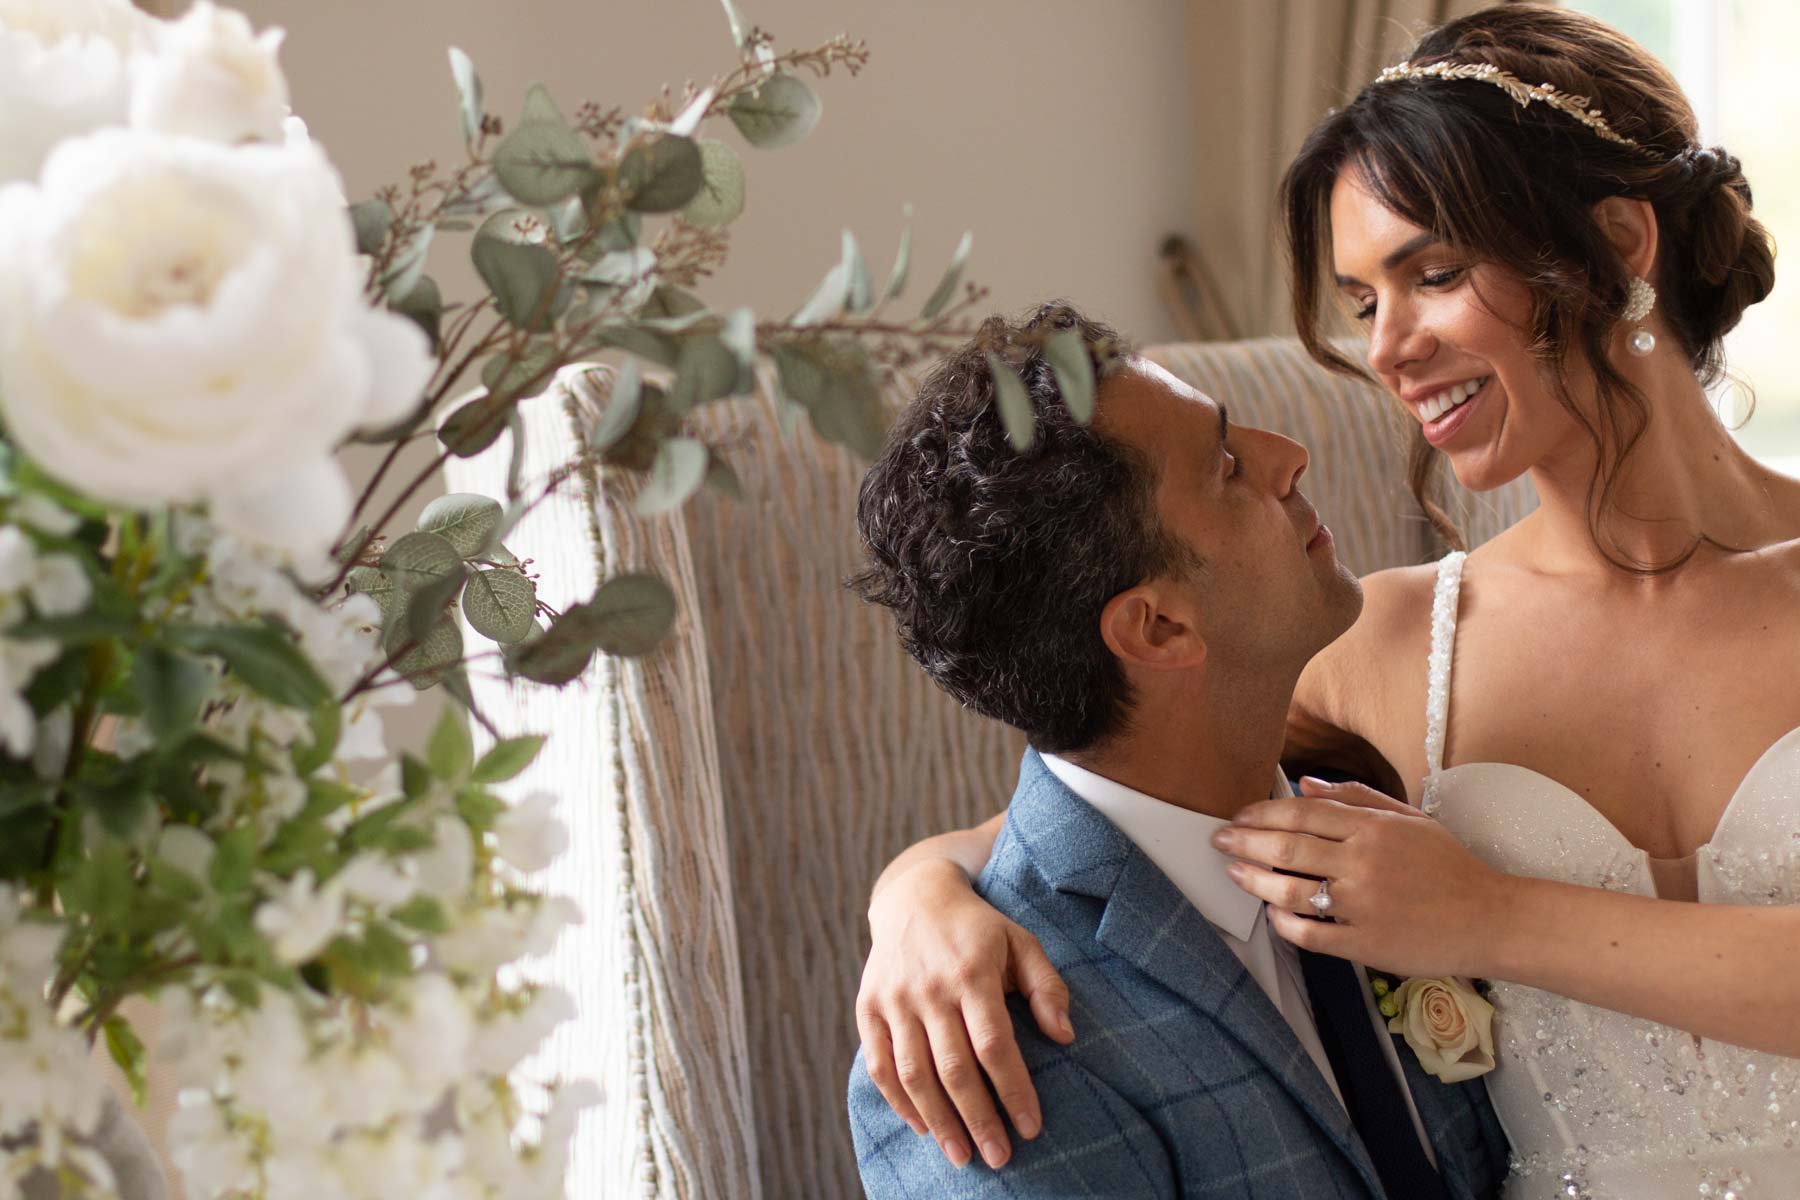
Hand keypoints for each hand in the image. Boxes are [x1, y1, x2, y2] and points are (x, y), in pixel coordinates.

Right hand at [857, 857, 1073, 1169]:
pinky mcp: (869, 1007)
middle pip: (955, 1068)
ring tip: (961, 1155)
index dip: (1013, 1090)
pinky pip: (880, 1064)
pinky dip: (899, 1101)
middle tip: (999, 1156)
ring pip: (915, 1074)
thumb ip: (1047, 988)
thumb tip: (1065, 1037)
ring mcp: (894, 999)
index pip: (994, 1045)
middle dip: (979, 1119)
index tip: (1031, 1126)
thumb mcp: (1022, 943)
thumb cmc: (979, 930)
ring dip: (939, 1121)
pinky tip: (923, 1126)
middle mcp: (929, 988)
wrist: (914, 898)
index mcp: (972, 972)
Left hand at [1209, 778, 1514, 977]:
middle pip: (1287, 848)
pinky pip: (1310, 935)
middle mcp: (1363, 863)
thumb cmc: (1450, 866)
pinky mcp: (1365, 944)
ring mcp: (1362, 906)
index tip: (1238, 817)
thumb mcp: (1410, 819)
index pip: (1301, 814)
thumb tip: (1304, 784)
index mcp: (1373, 829)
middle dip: (1244, 842)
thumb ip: (1356, 797)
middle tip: (1219, 841)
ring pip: (1290, 892)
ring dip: (1254, 881)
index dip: (1261, 814)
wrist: (1491, 919)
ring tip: (1234, 872)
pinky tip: (1272, 916)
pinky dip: (1284, 925)